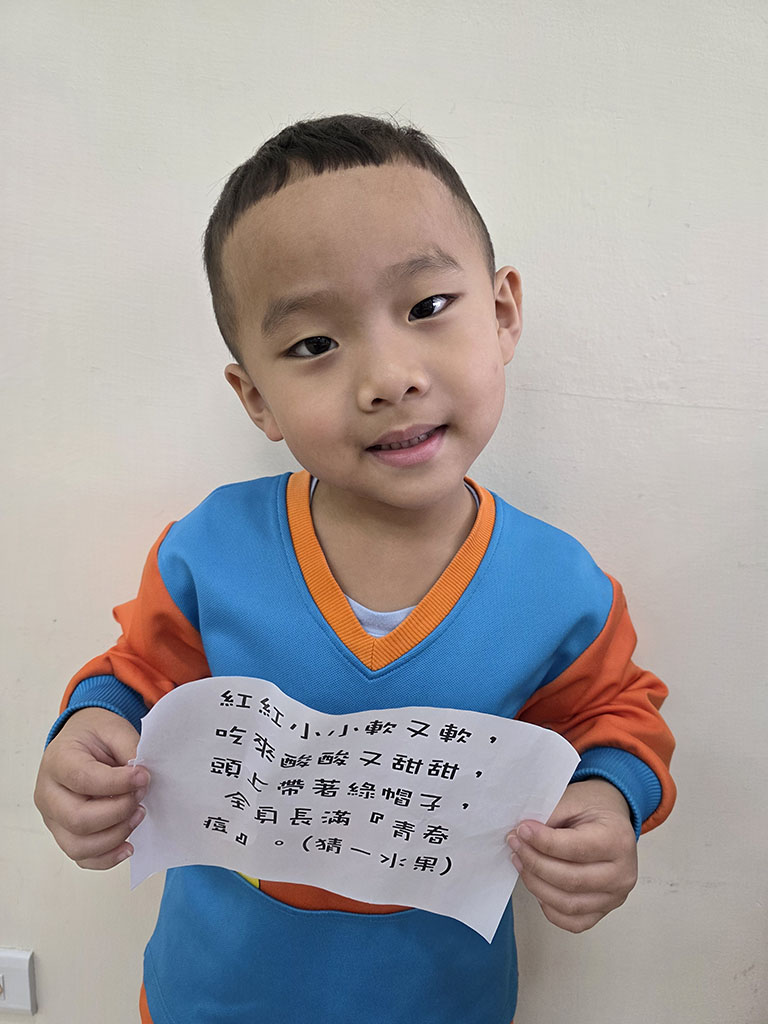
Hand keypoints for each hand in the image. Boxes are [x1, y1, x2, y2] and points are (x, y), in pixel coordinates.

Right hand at [34, 707, 148, 869]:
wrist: (80, 741)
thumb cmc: (95, 736)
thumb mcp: (114, 729)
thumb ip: (129, 749)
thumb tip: (142, 777)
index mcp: (58, 760)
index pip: (83, 779)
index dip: (118, 783)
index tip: (143, 776)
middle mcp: (48, 793)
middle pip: (78, 819)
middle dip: (118, 812)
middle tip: (141, 796)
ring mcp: (53, 818)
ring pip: (78, 845)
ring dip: (116, 836)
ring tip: (138, 815)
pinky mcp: (64, 834)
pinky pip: (82, 858)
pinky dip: (107, 857)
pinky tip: (128, 845)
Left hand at [507, 779, 637, 932]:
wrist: (611, 819)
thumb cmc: (593, 809)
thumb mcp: (572, 800)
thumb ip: (550, 818)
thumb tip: (523, 836)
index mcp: (617, 841)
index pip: (575, 849)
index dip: (543, 842)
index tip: (522, 830)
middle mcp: (622, 873)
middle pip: (571, 880)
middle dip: (535, 863)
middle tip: (515, 844)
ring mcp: (615, 896)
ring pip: (568, 904)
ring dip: (536, 885)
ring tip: (520, 862)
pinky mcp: (603, 910)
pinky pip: (573, 922)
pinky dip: (549, 907)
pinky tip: (538, 885)